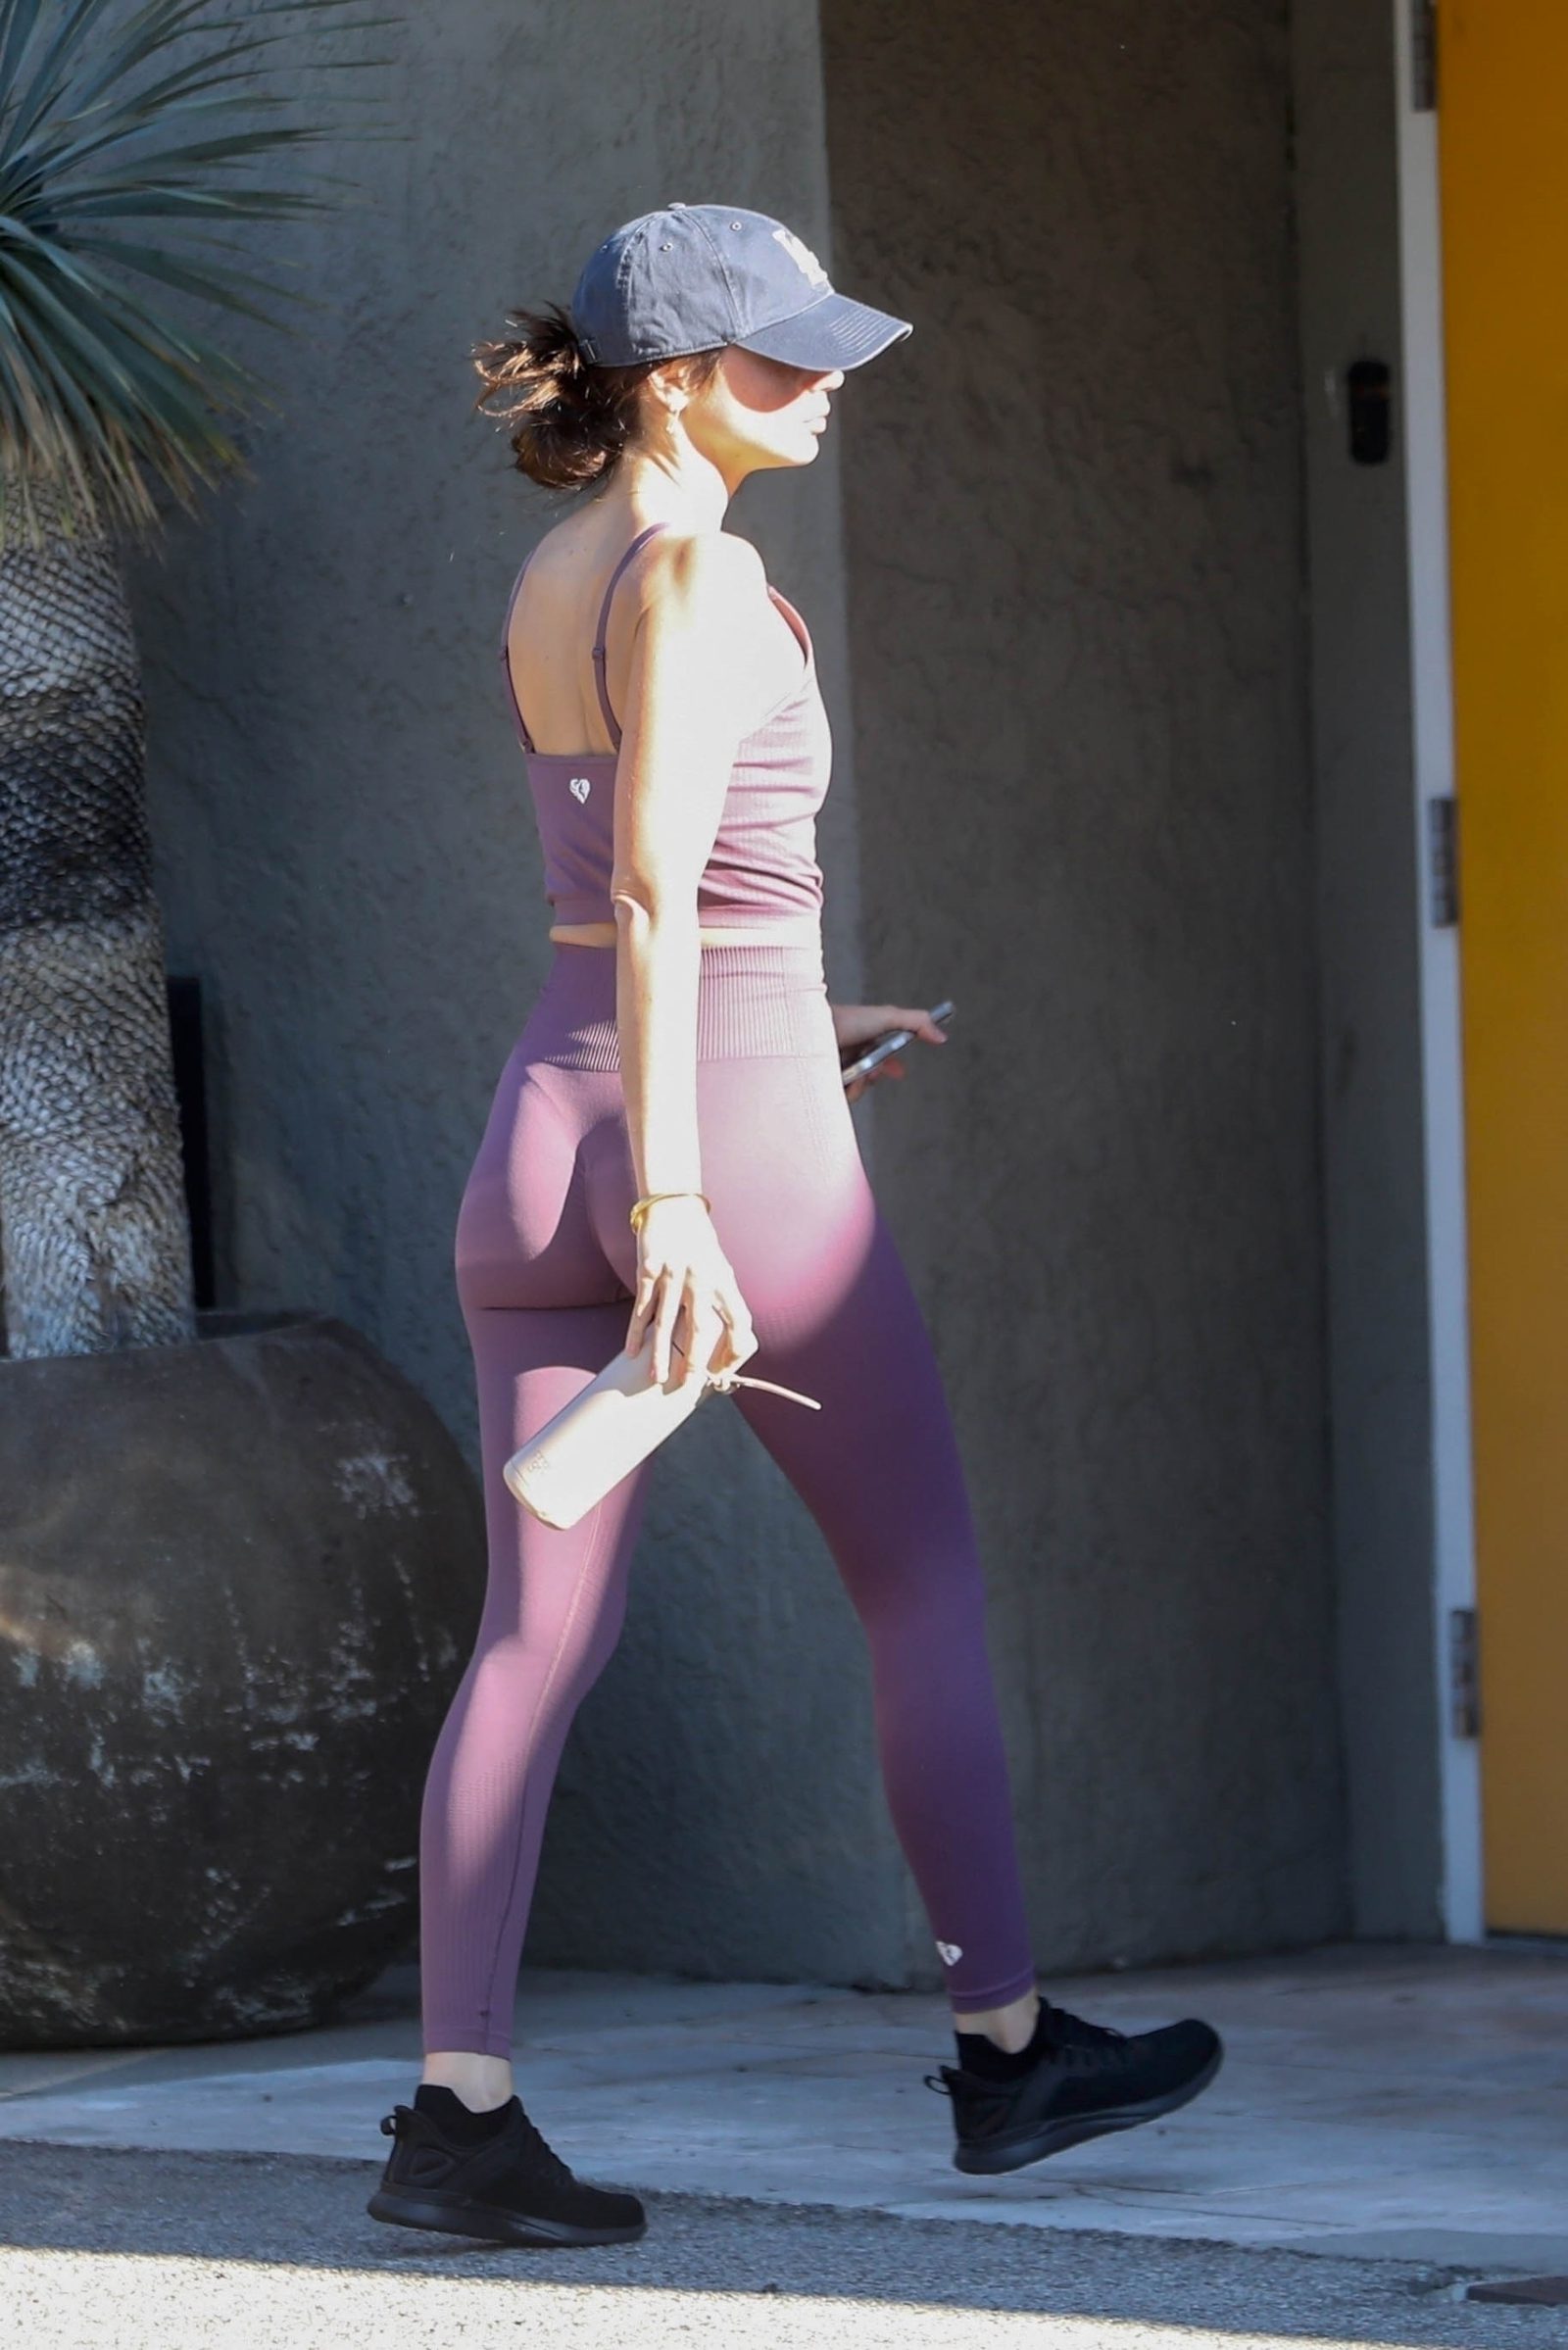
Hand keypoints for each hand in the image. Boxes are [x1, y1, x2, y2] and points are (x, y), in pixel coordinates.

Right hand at [626, 1195, 758, 1389]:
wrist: (674, 1207)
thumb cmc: (700, 1244)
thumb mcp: (720, 1269)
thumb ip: (722, 1301)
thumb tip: (727, 1341)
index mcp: (724, 1280)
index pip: (740, 1321)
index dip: (735, 1349)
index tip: (723, 1370)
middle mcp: (701, 1277)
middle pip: (700, 1327)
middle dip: (694, 1360)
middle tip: (687, 1384)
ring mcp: (674, 1273)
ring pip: (665, 1322)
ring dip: (661, 1353)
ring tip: (657, 1378)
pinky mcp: (649, 1269)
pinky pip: (642, 1307)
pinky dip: (636, 1331)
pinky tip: (632, 1351)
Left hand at [830, 1001, 948, 1103]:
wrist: (810, 1032)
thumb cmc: (845, 1021)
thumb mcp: (888, 1017)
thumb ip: (917, 1022)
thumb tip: (941, 1036)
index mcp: (861, 1039)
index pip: (880, 1057)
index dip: (890, 1067)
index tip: (899, 1073)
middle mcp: (846, 1054)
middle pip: (868, 1078)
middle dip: (873, 1077)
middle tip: (871, 1071)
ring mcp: (832, 1069)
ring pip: (855, 1090)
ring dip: (859, 1083)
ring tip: (853, 1070)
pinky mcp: (821, 1085)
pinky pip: (840, 1099)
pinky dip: (845, 1090)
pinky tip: (841, 1078)